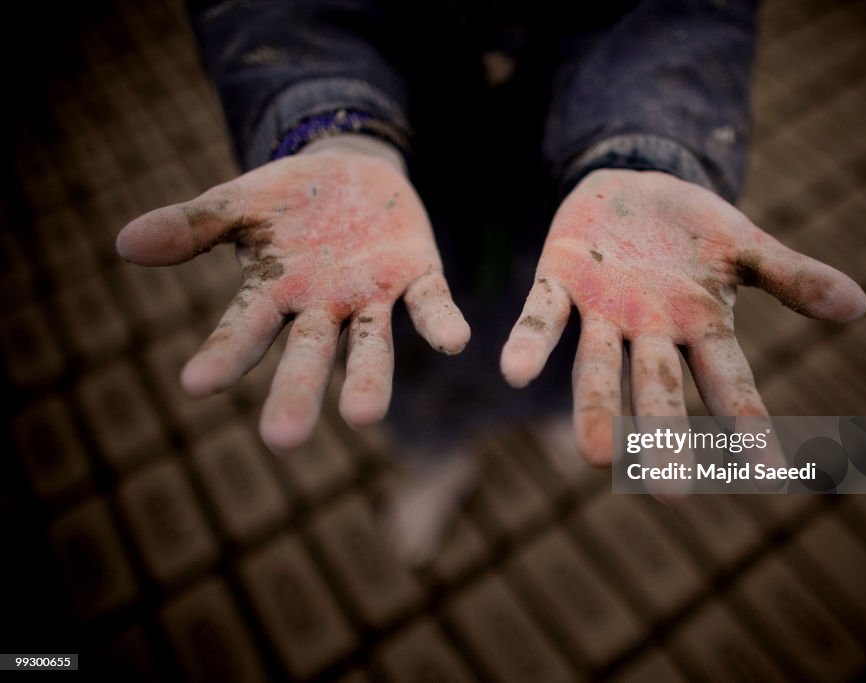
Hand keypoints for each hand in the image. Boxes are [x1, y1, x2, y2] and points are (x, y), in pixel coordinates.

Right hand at [116, 135, 469, 452]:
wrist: (353, 173)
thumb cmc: (288, 201)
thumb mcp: (240, 203)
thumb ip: (193, 224)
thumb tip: (124, 241)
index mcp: (274, 292)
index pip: (243, 329)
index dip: (223, 354)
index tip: (195, 384)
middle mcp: (323, 307)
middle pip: (306, 355)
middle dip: (295, 393)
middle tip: (280, 440)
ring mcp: (371, 297)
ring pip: (369, 346)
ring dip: (367, 379)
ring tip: (363, 416)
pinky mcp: (417, 275)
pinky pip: (431, 303)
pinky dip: (440, 322)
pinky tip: (456, 341)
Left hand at [501, 169, 865, 465]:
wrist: (634, 186)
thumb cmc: (695, 230)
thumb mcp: (745, 246)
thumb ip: (792, 277)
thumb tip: (859, 304)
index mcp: (701, 327)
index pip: (731, 384)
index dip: (748, 425)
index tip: (770, 474)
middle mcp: (651, 332)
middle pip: (659, 390)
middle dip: (664, 436)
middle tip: (669, 492)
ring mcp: (602, 313)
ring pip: (599, 368)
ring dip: (597, 408)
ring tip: (593, 456)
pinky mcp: (560, 281)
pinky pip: (543, 316)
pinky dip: (531, 342)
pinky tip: (513, 371)